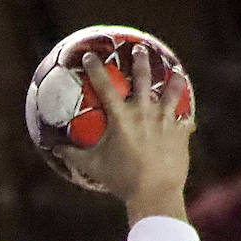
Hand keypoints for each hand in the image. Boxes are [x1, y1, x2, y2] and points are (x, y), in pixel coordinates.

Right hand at [56, 45, 193, 209]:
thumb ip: (72, 154)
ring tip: (176, 73)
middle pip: (143, 78)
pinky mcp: (180, 132)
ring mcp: (165, 120)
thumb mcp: (92, 166)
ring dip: (173, 80)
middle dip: (140, 60)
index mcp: (120, 117)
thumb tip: (53, 148)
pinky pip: (185, 121)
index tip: (90, 54)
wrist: (154, 191)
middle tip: (140, 49)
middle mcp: (144, 112)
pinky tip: (187, 120)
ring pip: (172, 92)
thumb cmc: (120, 178)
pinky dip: (184, 120)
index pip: (105, 85)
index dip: (96, 68)